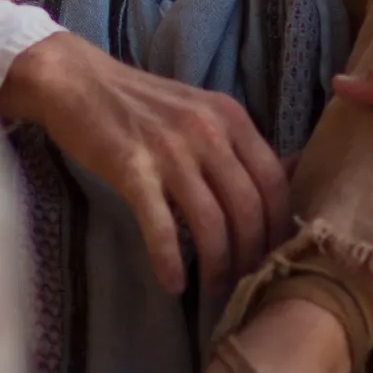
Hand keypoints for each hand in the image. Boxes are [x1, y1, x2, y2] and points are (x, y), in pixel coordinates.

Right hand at [0, 33, 289, 295]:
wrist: (77, 81)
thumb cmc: (141, 103)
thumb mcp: (203, 111)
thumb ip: (241, 144)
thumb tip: (295, 173)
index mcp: (231, 117)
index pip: (274, 181)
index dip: (278, 227)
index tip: (274, 257)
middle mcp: (208, 131)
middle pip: (248, 207)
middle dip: (251, 255)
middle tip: (245, 283)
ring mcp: (170, 149)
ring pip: (211, 221)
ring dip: (217, 266)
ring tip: (213, 291)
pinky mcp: (132, 167)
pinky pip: (160, 224)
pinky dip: (169, 259)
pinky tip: (171, 284)